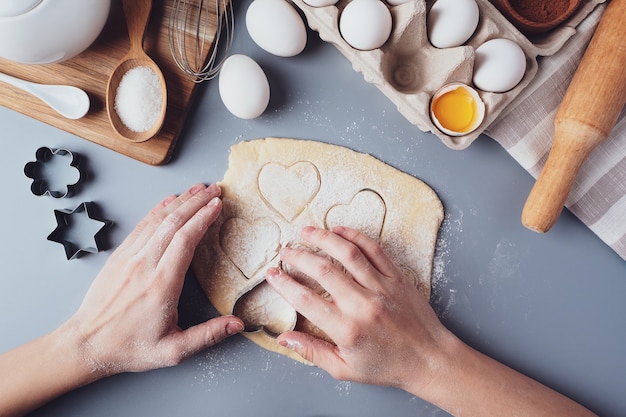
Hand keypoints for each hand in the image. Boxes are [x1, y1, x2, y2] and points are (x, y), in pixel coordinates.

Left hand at [65, 183, 243, 375]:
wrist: (87, 345)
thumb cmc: (129, 348)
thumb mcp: (173, 350)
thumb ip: (208, 336)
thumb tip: (238, 324)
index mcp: (161, 285)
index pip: (185, 240)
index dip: (203, 218)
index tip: (218, 205)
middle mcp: (144, 266)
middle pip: (174, 222)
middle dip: (196, 202)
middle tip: (215, 190)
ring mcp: (129, 258)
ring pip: (157, 220)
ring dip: (179, 201)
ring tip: (197, 189)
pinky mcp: (118, 257)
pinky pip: (141, 226)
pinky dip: (157, 210)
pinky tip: (168, 201)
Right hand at [265, 226, 452, 391]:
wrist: (429, 359)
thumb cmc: (387, 366)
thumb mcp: (344, 369)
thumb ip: (312, 352)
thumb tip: (284, 338)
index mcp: (347, 330)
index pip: (305, 301)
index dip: (284, 284)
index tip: (272, 274)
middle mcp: (362, 305)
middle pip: (323, 271)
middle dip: (299, 257)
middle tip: (285, 251)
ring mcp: (382, 288)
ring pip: (348, 254)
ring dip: (324, 239)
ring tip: (307, 231)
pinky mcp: (397, 277)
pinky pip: (374, 250)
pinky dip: (356, 236)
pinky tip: (339, 230)